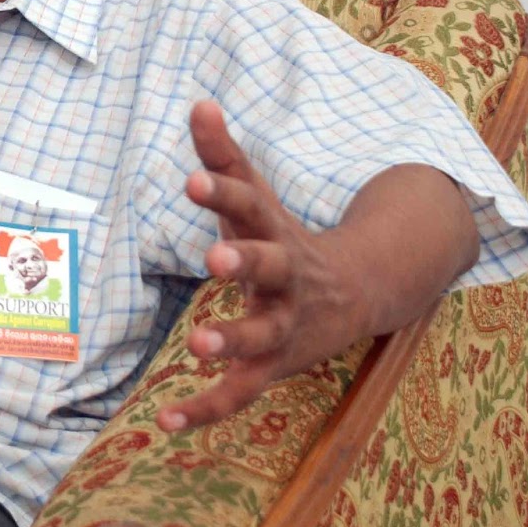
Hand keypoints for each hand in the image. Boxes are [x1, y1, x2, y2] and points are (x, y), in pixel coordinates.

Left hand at [156, 101, 367, 431]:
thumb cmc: (284, 238)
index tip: (193, 179)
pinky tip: (167, 423)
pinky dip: (208, 410)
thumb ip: (224, 156)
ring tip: (196, 343)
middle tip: (213, 257)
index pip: (248, 204)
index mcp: (273, 232)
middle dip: (244, 262)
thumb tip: (198, 102)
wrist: (360, 294)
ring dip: (230, 339)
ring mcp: (284, 326)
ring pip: (260, 337)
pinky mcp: (274, 366)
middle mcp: (285, 279)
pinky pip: (241, 392)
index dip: (222, 191)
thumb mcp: (256, 198)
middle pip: (268, 267)